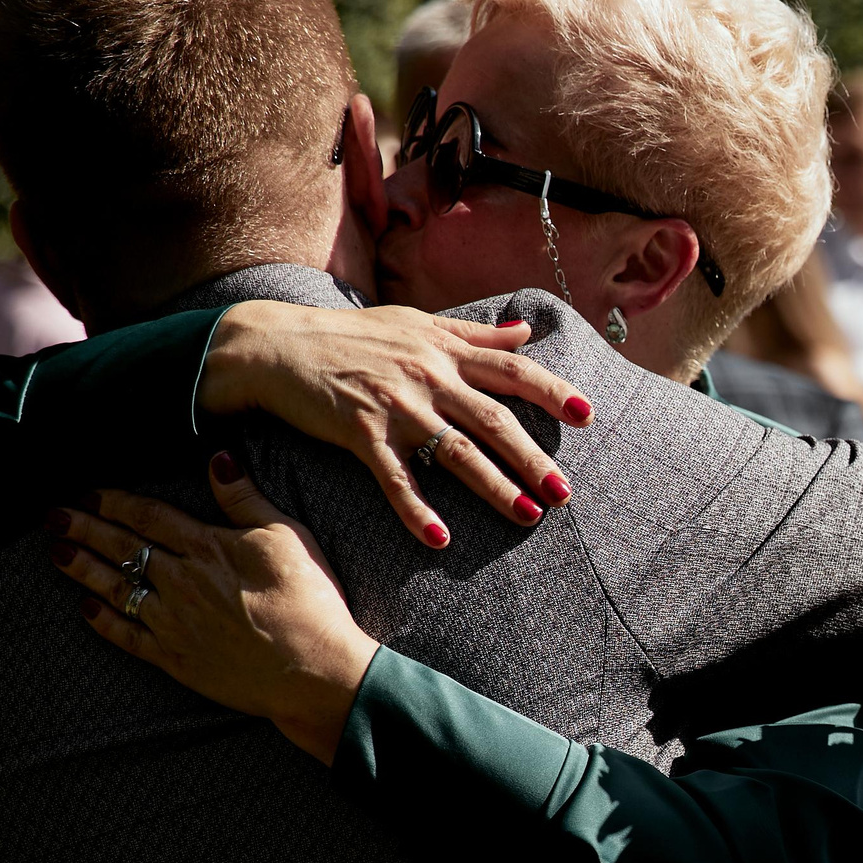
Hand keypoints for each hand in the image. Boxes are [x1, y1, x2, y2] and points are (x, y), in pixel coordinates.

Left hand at [44, 454, 377, 763]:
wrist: (312, 671)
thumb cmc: (310, 602)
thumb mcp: (288, 537)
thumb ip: (246, 499)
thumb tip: (218, 460)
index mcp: (207, 548)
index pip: (149, 516)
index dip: (116, 502)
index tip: (92, 494)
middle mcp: (181, 581)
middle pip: (122, 547)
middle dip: (85, 528)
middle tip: (54, 516)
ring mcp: (173, 621)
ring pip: (116, 588)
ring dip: (84, 569)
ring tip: (58, 554)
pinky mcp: (176, 658)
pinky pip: (128, 636)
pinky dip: (104, 622)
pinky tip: (87, 609)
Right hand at [199, 301, 593, 548]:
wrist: (276, 344)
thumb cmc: (350, 336)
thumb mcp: (416, 323)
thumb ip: (474, 335)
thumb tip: (525, 332)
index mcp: (445, 350)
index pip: (511, 370)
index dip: (551, 392)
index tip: (586, 416)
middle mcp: (428, 376)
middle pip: (494, 420)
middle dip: (533, 458)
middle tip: (565, 492)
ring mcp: (395, 405)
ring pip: (456, 451)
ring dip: (496, 487)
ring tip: (529, 515)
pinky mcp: (360, 432)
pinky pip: (395, 478)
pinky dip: (416, 509)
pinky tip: (440, 538)